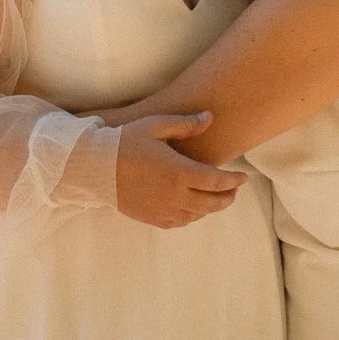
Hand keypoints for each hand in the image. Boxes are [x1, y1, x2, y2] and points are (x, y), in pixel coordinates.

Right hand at [115, 113, 245, 228]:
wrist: (94, 168)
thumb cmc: (125, 142)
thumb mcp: (156, 126)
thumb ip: (186, 124)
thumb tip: (210, 117)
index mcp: (179, 172)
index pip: (217, 181)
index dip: (234, 181)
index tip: (244, 177)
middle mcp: (174, 195)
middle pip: (212, 203)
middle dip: (227, 197)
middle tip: (234, 190)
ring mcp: (163, 209)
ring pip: (197, 214)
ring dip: (211, 207)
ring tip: (216, 197)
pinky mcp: (152, 218)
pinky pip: (179, 222)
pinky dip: (192, 216)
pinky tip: (193, 208)